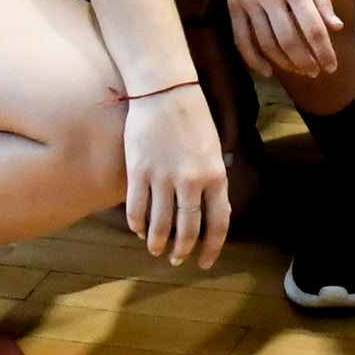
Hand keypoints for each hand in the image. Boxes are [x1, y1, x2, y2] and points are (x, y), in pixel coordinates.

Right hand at [120, 83, 230, 265]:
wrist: (166, 91)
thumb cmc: (193, 119)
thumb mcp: (214, 150)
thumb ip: (213, 181)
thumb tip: (213, 210)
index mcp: (216, 176)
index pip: (218, 224)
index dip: (212, 248)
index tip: (204, 263)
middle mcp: (191, 181)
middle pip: (187, 229)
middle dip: (181, 250)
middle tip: (176, 260)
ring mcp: (163, 177)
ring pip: (159, 224)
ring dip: (156, 242)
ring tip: (155, 250)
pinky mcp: (138, 171)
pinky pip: (137, 207)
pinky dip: (136, 223)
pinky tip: (138, 229)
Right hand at [221, 0, 341, 79]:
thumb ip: (321, 0)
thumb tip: (335, 28)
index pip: (313, 29)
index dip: (324, 52)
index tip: (332, 66)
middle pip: (290, 41)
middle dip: (306, 61)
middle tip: (317, 71)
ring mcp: (248, 2)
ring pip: (267, 44)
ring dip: (285, 63)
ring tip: (299, 70)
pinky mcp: (233, 5)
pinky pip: (242, 39)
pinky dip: (254, 58)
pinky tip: (267, 70)